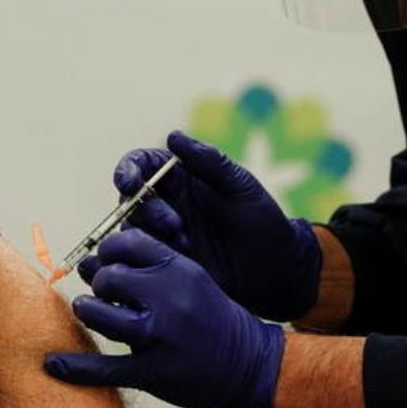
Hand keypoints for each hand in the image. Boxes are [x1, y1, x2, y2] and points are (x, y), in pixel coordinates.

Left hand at [44, 229, 285, 407]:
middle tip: (102, 292)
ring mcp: (159, 336)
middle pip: (109, 277)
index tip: (106, 260)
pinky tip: (52, 364)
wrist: (249, 365)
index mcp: (178, 269)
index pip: (127, 243)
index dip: (109, 250)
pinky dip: (74, 367)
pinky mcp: (152, 372)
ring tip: (89, 311)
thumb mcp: (191, 278)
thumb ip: (151, 265)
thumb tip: (96, 259)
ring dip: (87, 311)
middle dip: (99, 283)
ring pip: (100, 314)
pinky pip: (103, 368)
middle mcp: (168, 298)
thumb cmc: (213, 317)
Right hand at [82, 130, 321, 322]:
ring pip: (130, 229)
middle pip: (130, 198)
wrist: (278, 272)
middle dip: (142, 207)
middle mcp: (166, 204)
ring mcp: (163, 236)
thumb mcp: (241, 187)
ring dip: (147, 234)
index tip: (129, 181)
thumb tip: (173, 135)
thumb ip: (209, 161)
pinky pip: (138, 259)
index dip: (128, 170)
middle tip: (173, 223)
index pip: (141, 165)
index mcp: (182, 178)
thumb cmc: (263, 223)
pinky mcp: (164, 265)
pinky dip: (146, 258)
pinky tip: (173, 262)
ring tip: (184, 244)